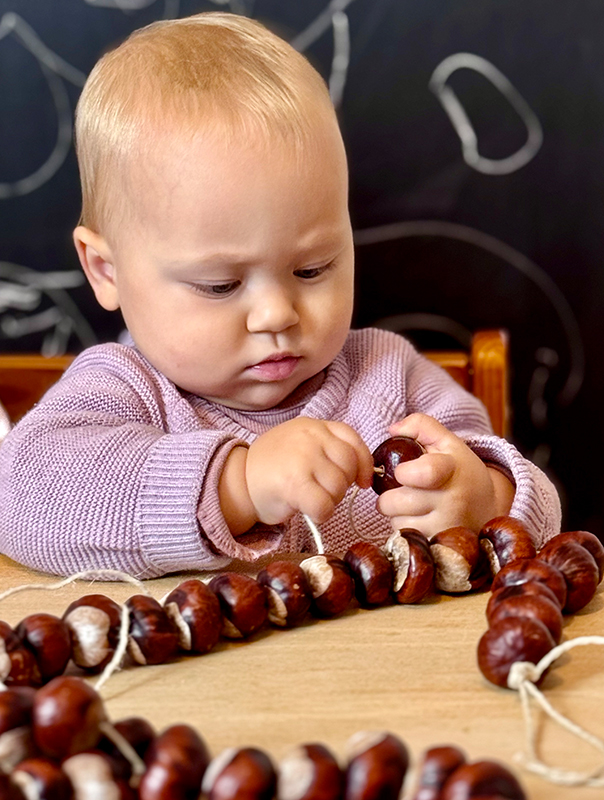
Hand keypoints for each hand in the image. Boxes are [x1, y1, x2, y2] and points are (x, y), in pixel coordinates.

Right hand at [243, 417, 373, 525]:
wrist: (237, 482)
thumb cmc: (273, 467)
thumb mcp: (301, 444)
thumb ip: (327, 448)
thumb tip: (362, 472)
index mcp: (313, 425)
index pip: (352, 439)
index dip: (363, 463)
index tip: (362, 480)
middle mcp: (310, 436)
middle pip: (349, 464)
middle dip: (343, 484)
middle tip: (324, 492)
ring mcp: (302, 458)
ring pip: (339, 486)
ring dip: (331, 500)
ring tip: (311, 498)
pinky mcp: (294, 483)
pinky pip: (325, 505)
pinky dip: (322, 514)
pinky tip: (310, 511)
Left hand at [376, 413, 513, 536]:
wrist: (487, 508)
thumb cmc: (459, 471)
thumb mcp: (447, 442)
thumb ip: (421, 425)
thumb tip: (392, 430)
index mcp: (452, 470)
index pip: (423, 472)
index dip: (403, 472)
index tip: (403, 472)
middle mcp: (452, 500)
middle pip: (395, 501)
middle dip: (389, 494)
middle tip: (403, 489)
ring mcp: (446, 526)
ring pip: (396, 521)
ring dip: (396, 513)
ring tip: (413, 504)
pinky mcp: (439, 544)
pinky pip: (404, 537)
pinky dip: (405, 528)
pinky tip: (419, 519)